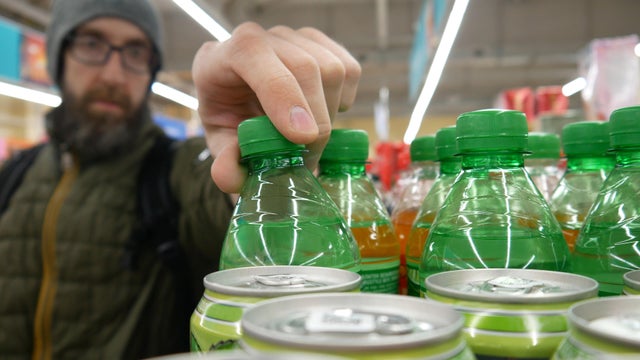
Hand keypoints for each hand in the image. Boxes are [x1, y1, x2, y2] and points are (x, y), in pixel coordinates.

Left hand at [192, 22, 360, 192]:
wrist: (241, 93)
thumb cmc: (231, 115)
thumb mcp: (221, 141)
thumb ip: (224, 161)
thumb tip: (231, 178)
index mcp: (224, 56)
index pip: (253, 55)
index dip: (282, 95)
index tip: (301, 138)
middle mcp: (260, 36)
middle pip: (304, 67)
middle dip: (315, 121)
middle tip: (307, 159)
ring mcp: (294, 36)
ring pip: (332, 70)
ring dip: (329, 115)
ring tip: (310, 139)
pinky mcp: (321, 43)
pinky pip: (349, 70)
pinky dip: (344, 100)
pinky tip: (322, 111)